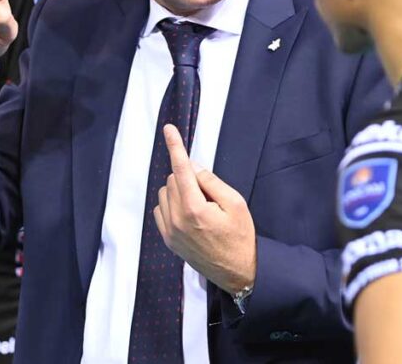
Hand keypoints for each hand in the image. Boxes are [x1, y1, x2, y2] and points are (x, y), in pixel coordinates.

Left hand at [154, 124, 256, 293]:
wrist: (238, 272)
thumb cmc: (240, 236)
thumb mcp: (235, 203)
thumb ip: (211, 181)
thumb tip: (192, 166)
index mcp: (195, 209)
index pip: (181, 169)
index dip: (175, 146)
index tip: (168, 129)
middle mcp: (177, 220)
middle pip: (173, 179)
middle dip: (189, 178)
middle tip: (211, 194)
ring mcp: (170, 231)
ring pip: (165, 193)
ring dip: (179, 191)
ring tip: (202, 207)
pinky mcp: (168, 240)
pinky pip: (161, 210)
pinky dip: (172, 204)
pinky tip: (190, 214)